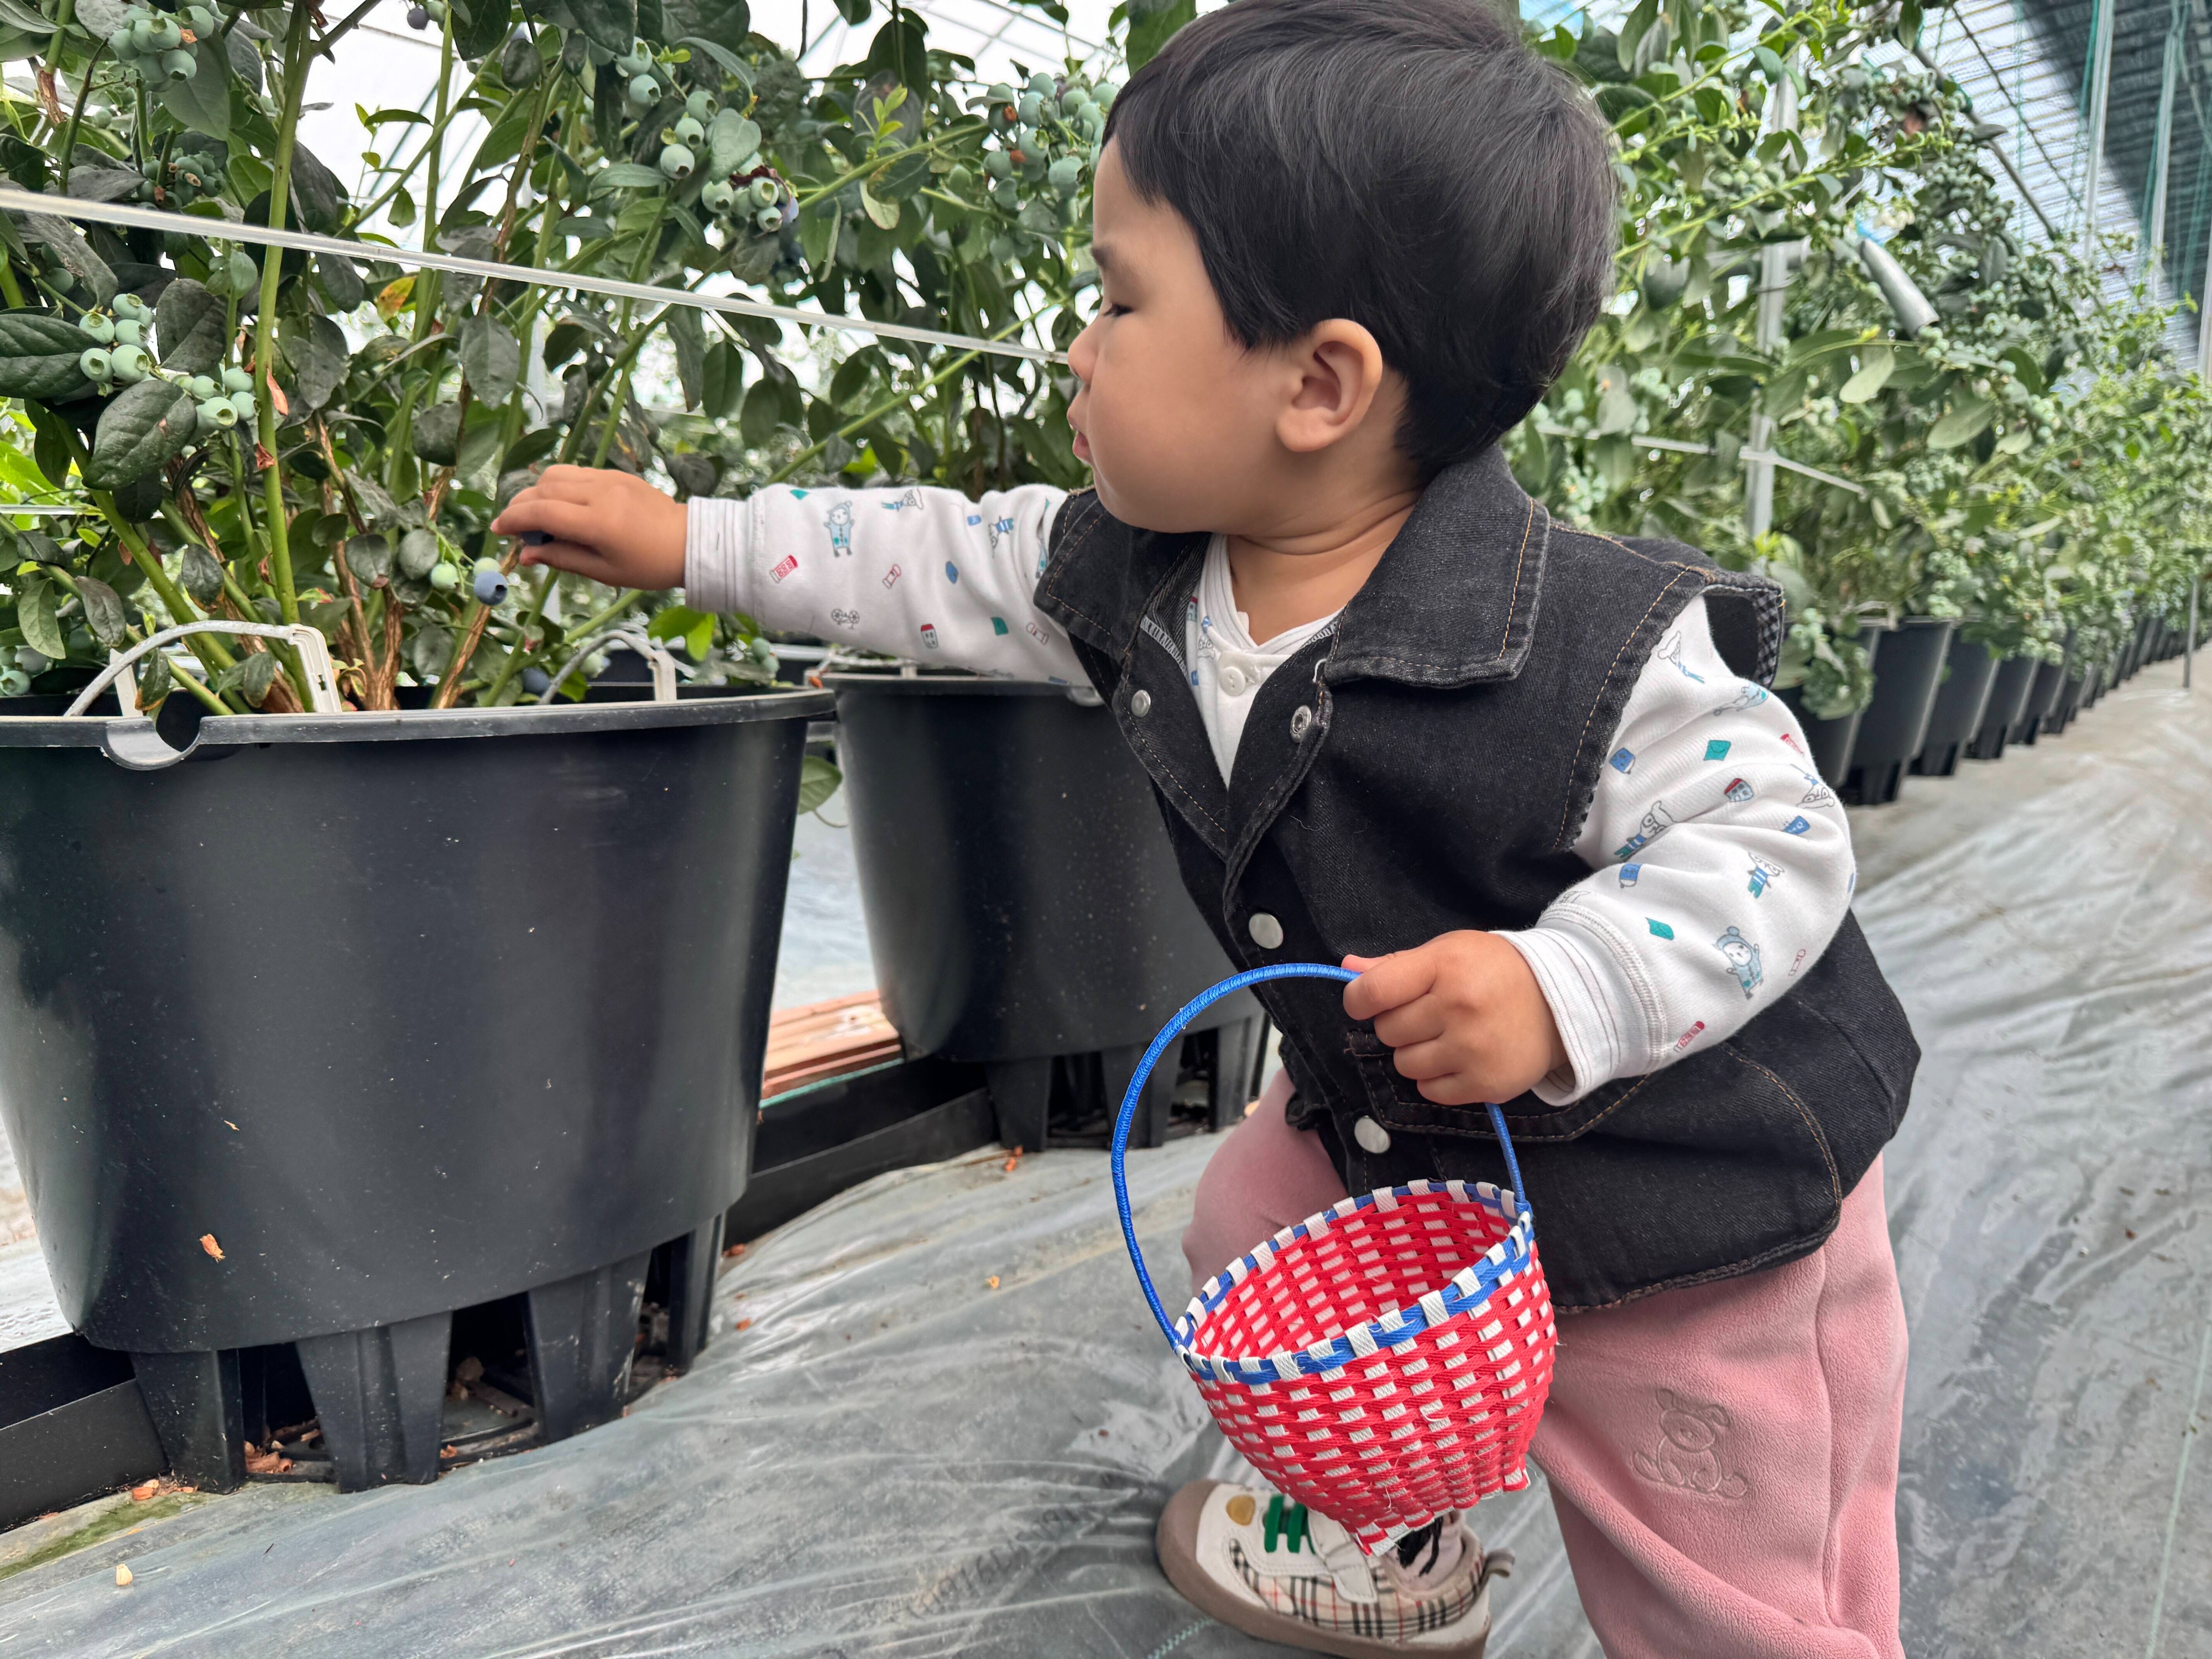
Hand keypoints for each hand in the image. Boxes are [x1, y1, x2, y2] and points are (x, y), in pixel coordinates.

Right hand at [489, 464, 687, 590]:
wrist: (690, 542)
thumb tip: (525, 555)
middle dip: (522, 505)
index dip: (514, 519)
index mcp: (598, 523)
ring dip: (539, 491)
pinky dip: (560, 486)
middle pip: (544, 488)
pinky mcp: (617, 473)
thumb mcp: (604, 572)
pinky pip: (577, 472)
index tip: (498, 530)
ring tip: (540, 516)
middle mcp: (601, 493)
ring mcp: (609, 478)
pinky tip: (564, 506)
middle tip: (517, 527)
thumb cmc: (648, 566)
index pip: (542, 512)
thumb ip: (562, 559)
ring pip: (558, 473)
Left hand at [1341, 931, 1567, 1105]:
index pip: (1373, 992)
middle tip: (1430, 1014)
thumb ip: (1396, 964)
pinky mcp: (1486, 1083)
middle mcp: (1458, 1007)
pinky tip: (1461, 1058)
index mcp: (1445, 966)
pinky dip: (1437, 1079)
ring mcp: (1473, 1049)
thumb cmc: (1493, 972)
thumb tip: (1347, 968)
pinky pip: (1429, 1091)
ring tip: (1448, 1036)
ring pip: (1405, 1065)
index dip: (1359, 1000)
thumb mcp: (1449, 952)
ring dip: (1417, 1053)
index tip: (1368, 1002)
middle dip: (1399, 1024)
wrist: (1560, 1003)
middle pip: (1387, 1031)